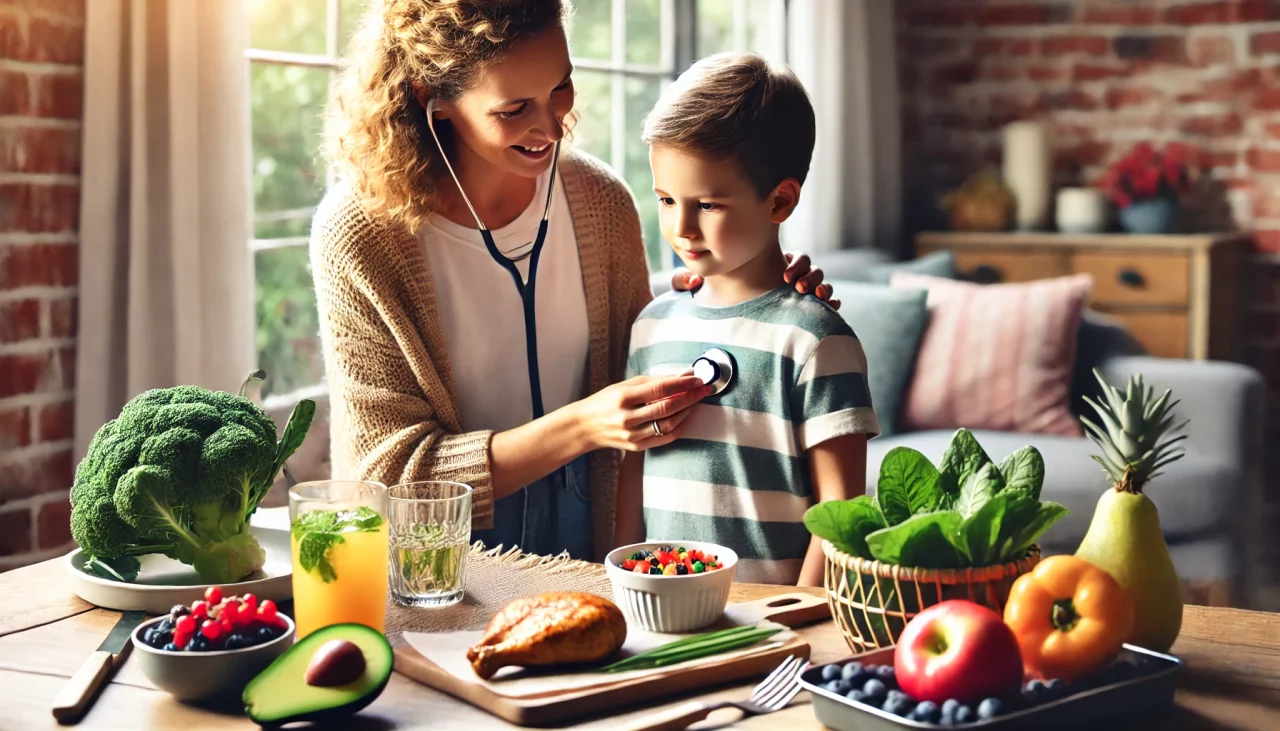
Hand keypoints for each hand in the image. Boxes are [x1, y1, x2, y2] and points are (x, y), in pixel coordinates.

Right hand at [573, 373, 710, 451]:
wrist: (585, 426)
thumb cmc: (607, 401)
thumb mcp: (626, 385)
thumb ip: (656, 381)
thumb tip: (684, 375)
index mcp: (623, 397)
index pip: (660, 389)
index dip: (682, 383)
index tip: (697, 379)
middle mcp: (627, 417)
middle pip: (667, 407)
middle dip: (690, 397)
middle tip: (703, 389)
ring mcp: (632, 434)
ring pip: (669, 424)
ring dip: (686, 412)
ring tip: (694, 402)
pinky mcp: (636, 446)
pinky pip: (665, 438)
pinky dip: (679, 427)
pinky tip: (684, 417)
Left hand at [669, 251, 839, 309]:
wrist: (731, 323)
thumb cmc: (718, 300)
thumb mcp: (700, 286)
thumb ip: (685, 281)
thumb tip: (689, 279)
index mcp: (774, 265)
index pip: (797, 257)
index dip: (798, 264)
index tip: (786, 278)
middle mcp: (791, 277)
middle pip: (813, 268)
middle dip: (811, 275)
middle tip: (799, 289)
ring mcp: (800, 295)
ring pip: (822, 284)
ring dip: (823, 288)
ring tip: (815, 298)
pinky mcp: (805, 313)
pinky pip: (825, 305)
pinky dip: (830, 304)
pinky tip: (829, 309)